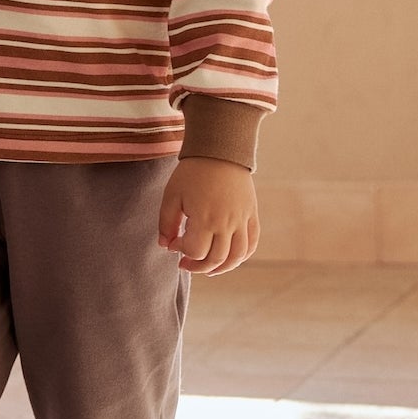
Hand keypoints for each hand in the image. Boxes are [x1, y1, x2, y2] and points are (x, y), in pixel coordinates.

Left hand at [157, 157, 259, 274]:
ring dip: (222, 268)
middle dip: (198, 266)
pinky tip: (229, 258)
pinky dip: (242, 256)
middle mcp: (227, 223)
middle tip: (185, 263)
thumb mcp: (172, 195)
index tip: (174, 242)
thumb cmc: (192, 172)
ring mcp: (242, 220)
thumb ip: (166, 223)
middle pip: (216, 259)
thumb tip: (165, 245)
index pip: (195, 251)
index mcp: (205, 218)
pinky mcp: (251, 214)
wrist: (220, 150)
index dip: (181, 251)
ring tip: (208, 268)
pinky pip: (252, 243)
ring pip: (237, 257)